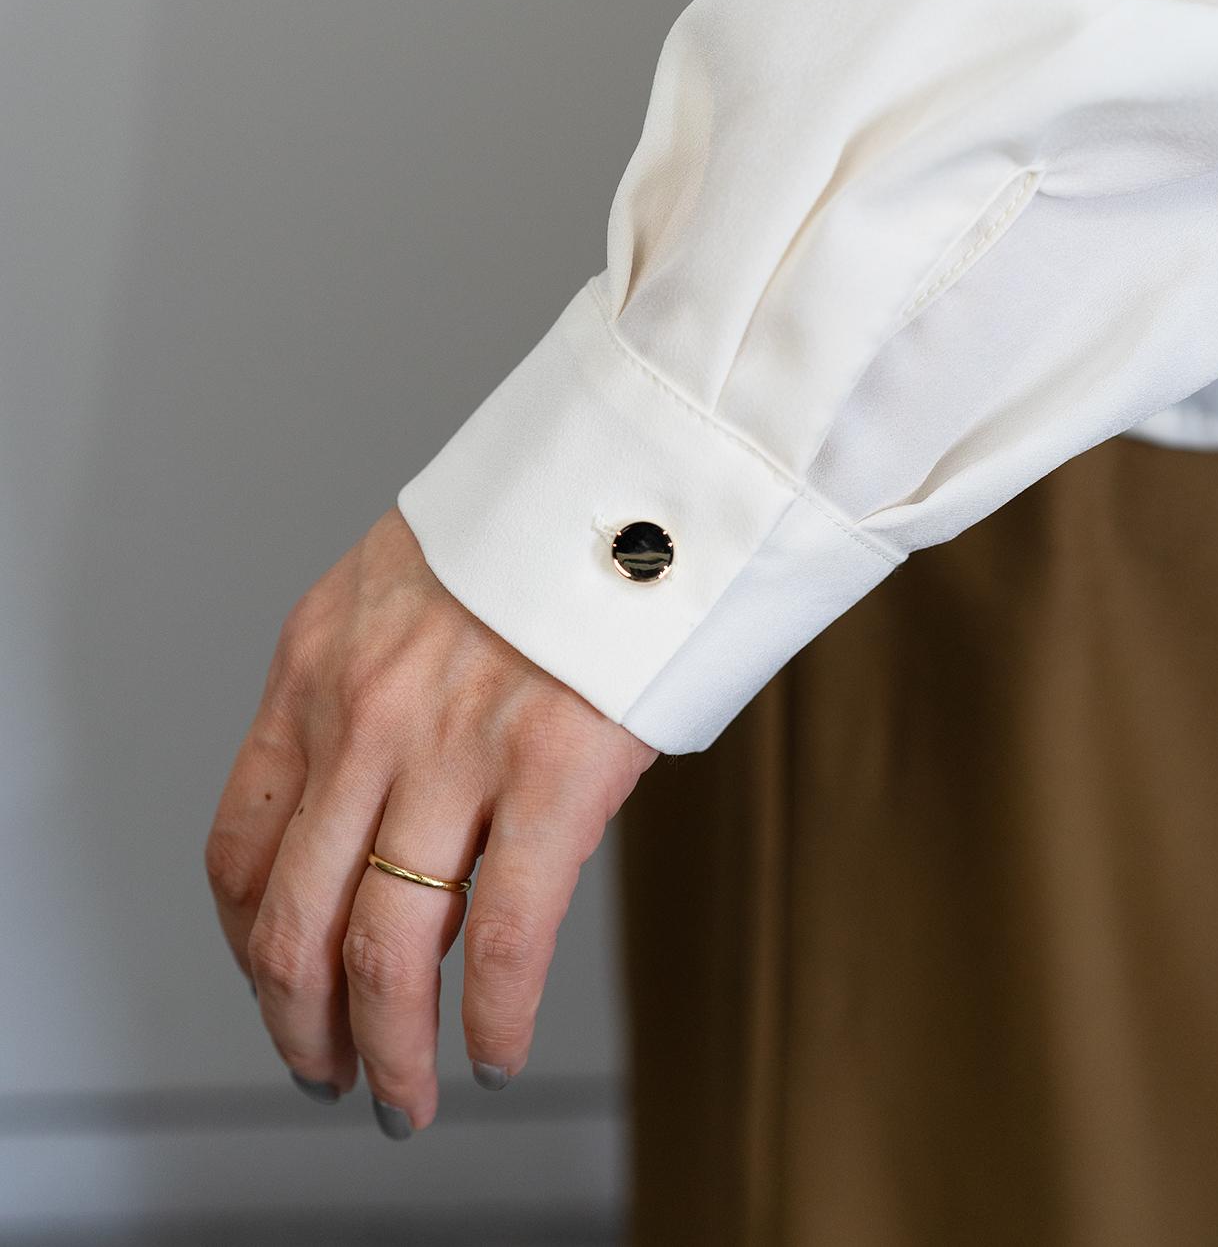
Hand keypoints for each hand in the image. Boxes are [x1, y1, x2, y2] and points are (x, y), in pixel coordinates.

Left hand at [204, 507, 657, 1135]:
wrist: (636, 464)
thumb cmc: (535, 529)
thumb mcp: (404, 588)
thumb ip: (373, 692)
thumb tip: (387, 821)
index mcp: (315, 666)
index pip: (238, 846)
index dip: (248, 947)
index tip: (275, 988)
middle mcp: (364, 714)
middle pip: (294, 924)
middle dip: (302, 1029)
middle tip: (330, 1076)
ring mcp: (454, 744)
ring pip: (383, 950)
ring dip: (388, 1050)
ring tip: (408, 1096)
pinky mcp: (553, 767)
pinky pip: (502, 935)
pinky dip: (489, 1018)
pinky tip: (494, 1052)